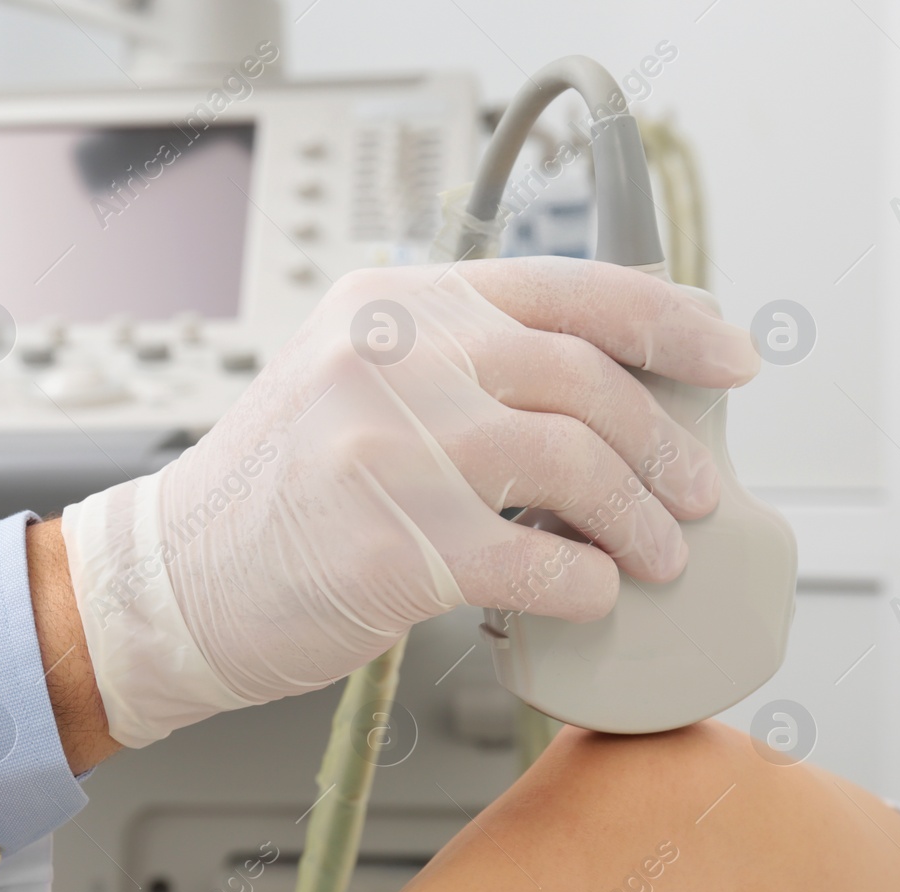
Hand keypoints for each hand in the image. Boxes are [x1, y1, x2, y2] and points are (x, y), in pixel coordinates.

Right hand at [59, 258, 759, 746]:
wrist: (172, 580)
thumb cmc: (274, 493)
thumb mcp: (351, 381)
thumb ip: (456, 363)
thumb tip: (603, 392)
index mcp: (392, 302)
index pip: (564, 286)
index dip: (670, 321)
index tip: (727, 359)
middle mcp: (390, 356)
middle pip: (584, 380)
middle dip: (664, 445)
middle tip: (692, 493)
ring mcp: (386, 448)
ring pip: (574, 467)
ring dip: (639, 521)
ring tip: (655, 556)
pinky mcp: (389, 548)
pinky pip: (539, 564)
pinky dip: (587, 587)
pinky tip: (586, 597)